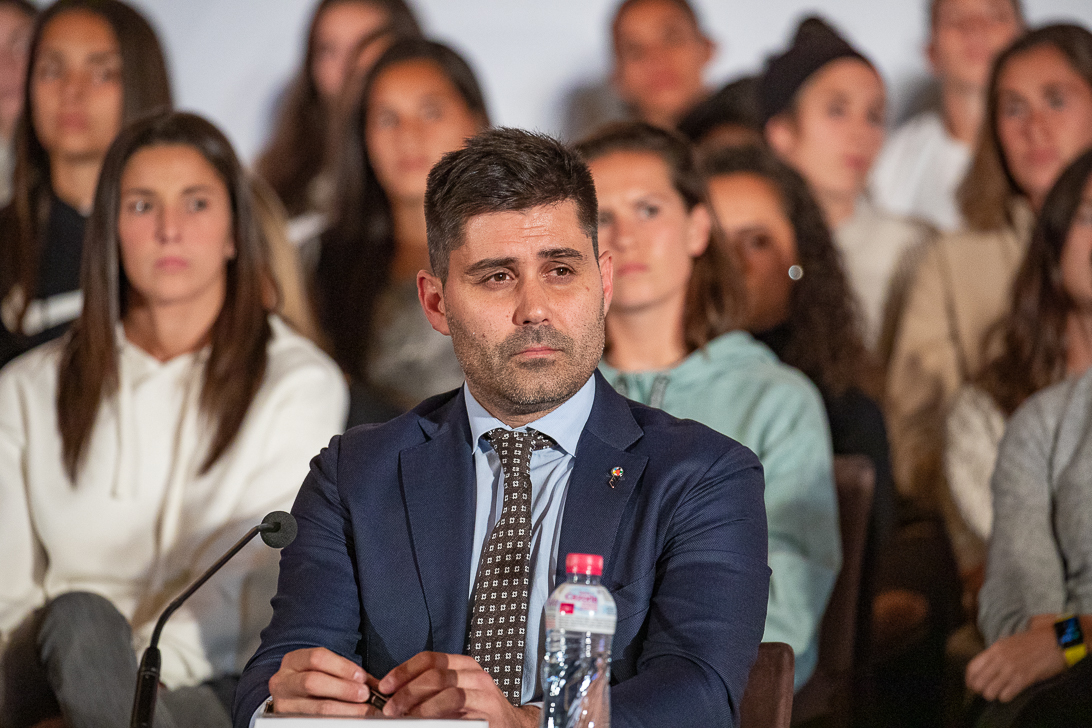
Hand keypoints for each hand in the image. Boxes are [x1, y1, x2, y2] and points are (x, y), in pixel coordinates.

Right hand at [268, 647, 380, 716]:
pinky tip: (351, 719)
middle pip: (314, 682)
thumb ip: (348, 673)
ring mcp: (283, 704)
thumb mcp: (325, 670)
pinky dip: (338, 721)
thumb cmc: (314, 680)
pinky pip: (315, 722)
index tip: (361, 676)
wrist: (290, 697)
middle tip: (364, 694)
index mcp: (293, 661)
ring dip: (345, 710)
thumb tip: (377, 685)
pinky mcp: (288, 721)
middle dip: (344, 689)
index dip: (342, 667)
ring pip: (316, 708)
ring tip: (363, 710)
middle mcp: (283, 681)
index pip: (317, 658)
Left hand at [378, 651, 539, 727]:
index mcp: (462, 665)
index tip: (385, 686)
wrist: (510, 726)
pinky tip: (426, 722)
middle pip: (435, 674)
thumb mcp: (453, 693)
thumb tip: (393, 694)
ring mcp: (483, 692)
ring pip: (447, 690)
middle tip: (390, 708)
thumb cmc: (476, 711)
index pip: (430, 659)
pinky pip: (458, 707)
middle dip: (407, 691)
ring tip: (404, 717)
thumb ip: (429, 690)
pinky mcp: (487, 710)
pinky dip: (436, 714)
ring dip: (420, 705)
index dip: (404, 670)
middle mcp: (474, 674)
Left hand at [966, 620, 1065, 702]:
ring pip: (989, 691)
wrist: (1054, 641)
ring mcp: (1011, 669)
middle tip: (987, 691)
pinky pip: (1006, 695)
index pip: (972, 668)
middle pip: (978, 682)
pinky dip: (1005, 697)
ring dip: (993, 695)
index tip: (972, 686)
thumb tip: (984, 669)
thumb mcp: (1007, 643)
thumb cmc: (1032, 643)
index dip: (970, 680)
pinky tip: (1009, 693)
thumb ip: (994, 655)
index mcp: (994, 649)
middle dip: (981, 690)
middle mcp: (1000, 659)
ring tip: (999, 693)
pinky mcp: (1024, 678)